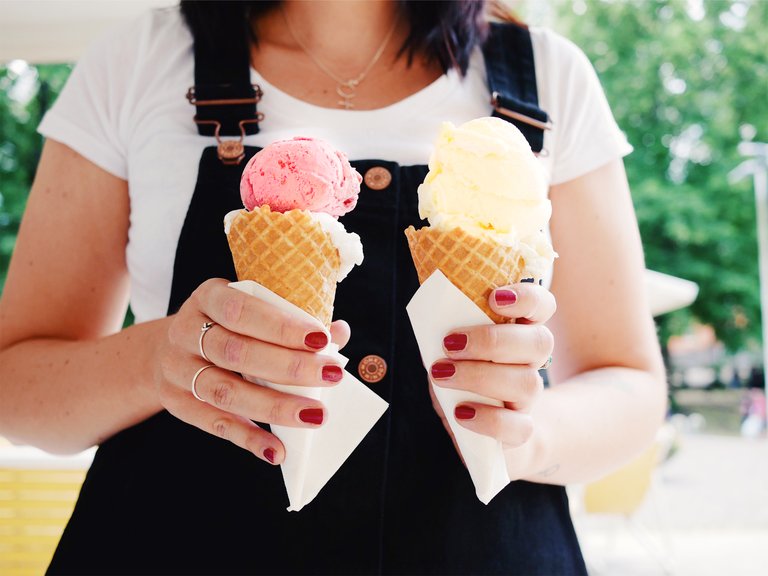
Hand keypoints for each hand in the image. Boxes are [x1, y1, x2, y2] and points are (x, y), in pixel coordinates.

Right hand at [154, 279, 349, 464]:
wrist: (166, 349)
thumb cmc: (226, 326)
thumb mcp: (250, 311)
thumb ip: (293, 320)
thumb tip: (339, 332)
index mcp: (208, 297)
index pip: (242, 310)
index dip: (281, 326)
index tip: (321, 338)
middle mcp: (186, 332)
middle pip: (236, 352)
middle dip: (288, 367)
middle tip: (332, 376)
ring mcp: (178, 370)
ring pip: (225, 392)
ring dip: (274, 407)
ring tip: (315, 416)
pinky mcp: (177, 403)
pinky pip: (215, 425)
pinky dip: (248, 439)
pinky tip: (277, 450)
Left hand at [428, 282, 555, 479]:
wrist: (481, 433)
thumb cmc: (463, 378)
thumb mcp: (453, 351)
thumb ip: (450, 333)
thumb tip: (431, 315)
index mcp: (520, 332)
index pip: (542, 306)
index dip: (528, 298)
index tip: (495, 298)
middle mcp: (532, 362)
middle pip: (539, 342)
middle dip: (492, 340)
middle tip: (450, 344)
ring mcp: (529, 398)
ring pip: (527, 383)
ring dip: (479, 376)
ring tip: (442, 375)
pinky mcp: (521, 431)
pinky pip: (519, 427)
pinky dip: (488, 419)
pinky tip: (461, 412)